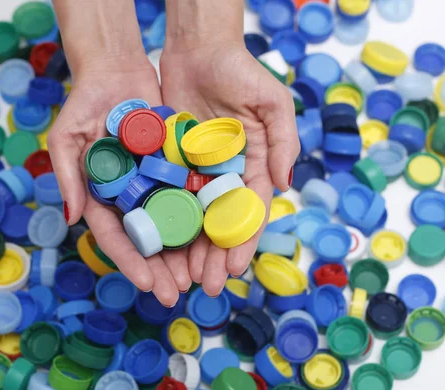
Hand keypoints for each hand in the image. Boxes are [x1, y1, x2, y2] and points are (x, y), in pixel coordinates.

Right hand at [48, 58, 189, 306]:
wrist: (116, 70)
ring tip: (199, 278)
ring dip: (183, 254)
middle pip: (146, 240)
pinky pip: (188, 195)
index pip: (115, 236)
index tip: (149, 284)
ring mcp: (152, 183)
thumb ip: (69, 176)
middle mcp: (128, 195)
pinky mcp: (174, 166)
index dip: (131, 261)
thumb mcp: (66, 137)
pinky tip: (215, 238)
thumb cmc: (84, 102)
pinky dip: (200, 217)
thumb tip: (73, 219)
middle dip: (161, 269)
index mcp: (101, 195)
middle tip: (179, 295)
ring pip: (170, 225)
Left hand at [160, 42, 300, 296]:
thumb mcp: (273, 102)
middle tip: (205, 286)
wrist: (199, 48)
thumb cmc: (241, 71)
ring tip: (182, 278)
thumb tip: (285, 184)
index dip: (242, 241)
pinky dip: (165, 222)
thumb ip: (283, 142)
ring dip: (189, 249)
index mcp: (252, 165)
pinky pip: (167, 196)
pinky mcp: (170, 161)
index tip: (233, 268)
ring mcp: (196, 171)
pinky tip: (159, 246)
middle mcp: (225, 174)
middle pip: (219, 223)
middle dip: (214, 256)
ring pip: (192, 217)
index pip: (248, 212)